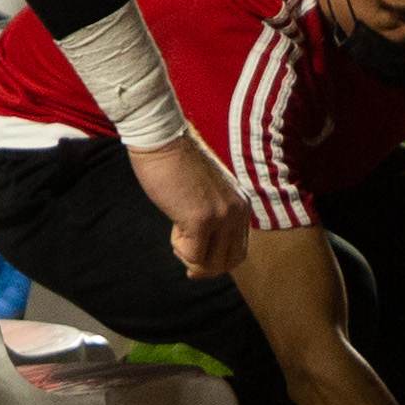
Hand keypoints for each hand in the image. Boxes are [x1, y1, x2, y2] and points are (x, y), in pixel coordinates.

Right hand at [124, 130, 251, 277]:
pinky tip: (173, 224)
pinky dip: (179, 248)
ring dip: (191, 256)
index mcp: (242, 203)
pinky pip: (193, 255)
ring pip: (212, 263)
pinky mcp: (201, 219)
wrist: (162, 138)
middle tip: (185, 255)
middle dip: (205, 267)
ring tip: (178, 231)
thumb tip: (203, 246)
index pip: (239, 250)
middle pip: (229, 262)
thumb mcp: (206, 191)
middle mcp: (238, 211)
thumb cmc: (176, 161)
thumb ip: (213, 213)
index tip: (196, 258)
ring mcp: (222, 216)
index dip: (216, 261)